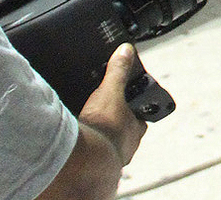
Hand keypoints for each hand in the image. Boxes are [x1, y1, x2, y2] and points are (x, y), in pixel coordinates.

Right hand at [79, 43, 146, 164]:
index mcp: (136, 129)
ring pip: (110, 146)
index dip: (134, 109)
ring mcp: (112, 159)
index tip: (126, 103)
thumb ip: (118, 71)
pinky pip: (93, 156)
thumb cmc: (102, 128)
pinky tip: (79, 143)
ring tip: (89, 129)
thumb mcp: (110, 91)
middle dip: (116, 124)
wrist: (83, 161)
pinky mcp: (94, 169)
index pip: (141, 117)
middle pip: (125, 132)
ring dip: (101, 138)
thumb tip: (126, 50)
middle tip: (103, 116)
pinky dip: (88, 149)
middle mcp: (128, 146)